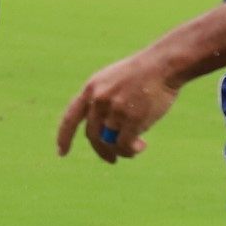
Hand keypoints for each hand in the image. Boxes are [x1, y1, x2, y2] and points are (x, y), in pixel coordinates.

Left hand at [57, 47, 182, 163]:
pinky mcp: (131, 118)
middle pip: (93, 134)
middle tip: (112, 159)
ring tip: (138, 148)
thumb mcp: (115, 82)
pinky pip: (124, 144)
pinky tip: (142, 146)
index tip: (62, 153)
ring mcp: (114, 109)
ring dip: (123, 150)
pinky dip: (131, 150)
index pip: (70, 118)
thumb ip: (105, 103)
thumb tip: (108, 136)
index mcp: (91, 89)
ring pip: (110, 141)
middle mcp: (98, 100)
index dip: (64, 137)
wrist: (164, 65)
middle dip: (102, 150)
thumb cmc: (144, 74)